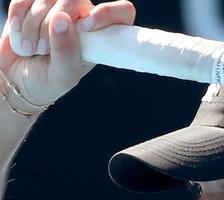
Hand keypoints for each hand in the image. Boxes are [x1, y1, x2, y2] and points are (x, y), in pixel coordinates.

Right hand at [0, 0, 135, 106]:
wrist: (15, 78)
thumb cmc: (46, 81)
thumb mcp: (62, 75)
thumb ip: (66, 52)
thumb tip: (62, 20)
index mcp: (101, 36)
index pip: (122, 12)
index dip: (108, 13)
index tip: (86, 26)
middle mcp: (83, 17)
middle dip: (51, 24)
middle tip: (42, 49)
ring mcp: (59, 7)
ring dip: (32, 23)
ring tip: (30, 48)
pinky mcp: (34, 2)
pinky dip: (17, 14)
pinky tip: (18, 32)